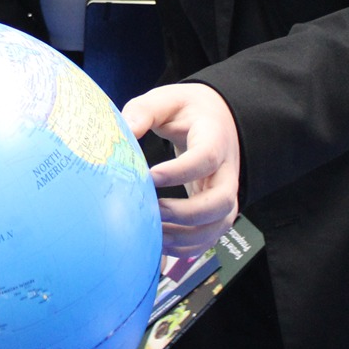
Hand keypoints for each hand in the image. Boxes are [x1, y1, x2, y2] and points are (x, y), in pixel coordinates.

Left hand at [121, 83, 241, 257]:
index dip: (179, 172)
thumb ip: (143, 112)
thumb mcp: (165, 100)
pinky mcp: (218, 211)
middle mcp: (227, 170)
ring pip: (218, 225)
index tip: (150, 177)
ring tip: (153, 234)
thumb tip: (122, 131)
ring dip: (186, 236)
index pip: (205, 158)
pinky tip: (160, 244)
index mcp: (214, 138)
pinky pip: (210, 237)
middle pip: (221, 200)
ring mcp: (225, 193)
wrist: (216, 118)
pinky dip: (188, 247)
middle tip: (154, 211)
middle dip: (187, 213)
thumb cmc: (187, 110)